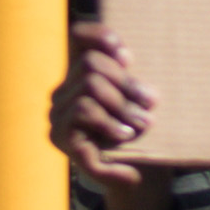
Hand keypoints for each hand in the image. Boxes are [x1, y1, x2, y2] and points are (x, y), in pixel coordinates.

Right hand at [48, 23, 158, 166]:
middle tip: (152, 102)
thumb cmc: (143, 129)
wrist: (140, 174)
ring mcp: (57, 115)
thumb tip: (126, 55)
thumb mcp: (141, 97)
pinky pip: (84, 112)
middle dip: (126, 82)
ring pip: (89, 87)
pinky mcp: (59, 138)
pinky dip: (110, 122)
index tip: (129, 55)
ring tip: (144, 123)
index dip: (99, 35)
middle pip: (90, 64)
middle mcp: (64, 93)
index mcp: (82, 76)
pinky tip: (126, 136)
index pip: (78, 37)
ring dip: (122, 105)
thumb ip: (131, 74)